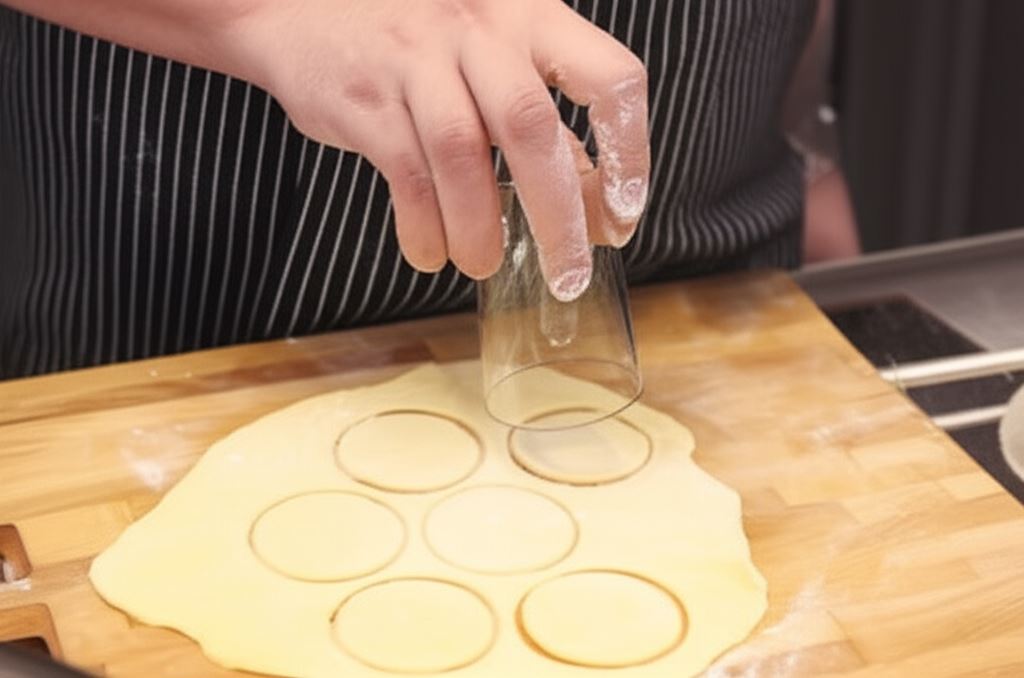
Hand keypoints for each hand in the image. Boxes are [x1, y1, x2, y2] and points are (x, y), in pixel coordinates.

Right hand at [235, 0, 648, 300]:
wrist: (304, 6)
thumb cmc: (418, 36)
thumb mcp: (494, 54)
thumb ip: (540, 120)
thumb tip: (589, 199)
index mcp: (531, 16)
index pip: (610, 78)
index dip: (630, 152)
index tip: (623, 212)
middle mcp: (480, 29)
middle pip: (531, 127)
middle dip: (558, 218)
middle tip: (568, 276)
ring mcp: (418, 59)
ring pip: (462, 155)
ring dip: (480, 229)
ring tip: (484, 266)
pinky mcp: (368, 98)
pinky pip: (405, 174)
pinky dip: (424, 227)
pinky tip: (433, 252)